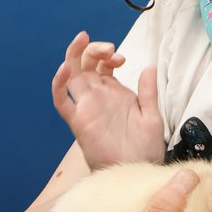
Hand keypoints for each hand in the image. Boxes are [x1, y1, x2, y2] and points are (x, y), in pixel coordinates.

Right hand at [51, 31, 163, 167]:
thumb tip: (148, 67)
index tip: (121, 58)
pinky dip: (59, 84)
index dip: (108, 55)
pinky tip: (65, 69)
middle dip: (93, 49)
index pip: (102, 65)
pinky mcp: (78, 122)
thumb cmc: (144, 149)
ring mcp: (86, 108)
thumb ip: (148, 92)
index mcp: (113, 93)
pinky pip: (62, 101)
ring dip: (73, 55)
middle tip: (109, 49)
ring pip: (70, 76)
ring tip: (83, 40)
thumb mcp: (151, 115)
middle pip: (85, 64)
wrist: (138, 170)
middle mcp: (97, 97)